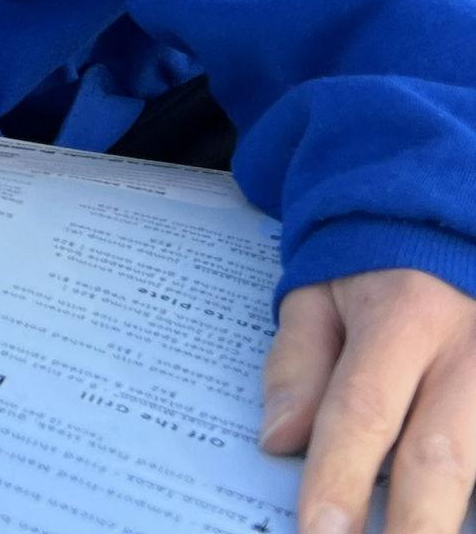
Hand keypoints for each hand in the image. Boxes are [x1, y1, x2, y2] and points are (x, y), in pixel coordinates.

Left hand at [263, 268, 475, 532]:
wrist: (447, 231)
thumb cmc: (377, 270)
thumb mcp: (321, 291)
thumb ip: (298, 361)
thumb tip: (279, 441)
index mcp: (405, 316)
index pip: (364, 409)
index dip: (340, 478)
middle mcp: (469, 353)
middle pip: (441, 459)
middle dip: (411, 529)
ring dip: (452, 521)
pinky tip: (457, 522)